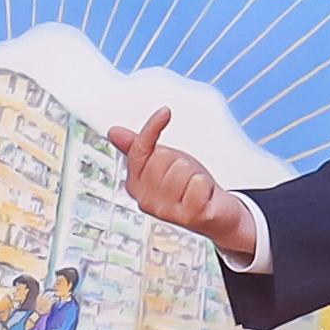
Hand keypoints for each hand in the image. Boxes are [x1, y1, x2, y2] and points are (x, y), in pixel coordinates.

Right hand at [109, 109, 253, 262]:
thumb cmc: (187, 186)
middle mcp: (146, 201)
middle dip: (179, 160)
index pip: (139, 149)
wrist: (216, 212)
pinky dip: (205, 185)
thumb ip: (138, 147)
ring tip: (193, 187)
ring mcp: (166, 211)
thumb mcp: (162, 162)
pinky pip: (197, 184)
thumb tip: (113, 132)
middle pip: (162, 157)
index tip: (165, 112)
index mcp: (135, 185)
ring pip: (181, 169)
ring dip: (194, 174)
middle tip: (185, 175)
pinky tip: (203, 196)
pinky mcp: (188, 217)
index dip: (152, 127)